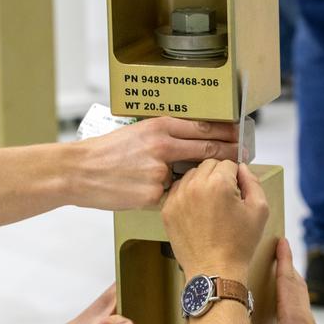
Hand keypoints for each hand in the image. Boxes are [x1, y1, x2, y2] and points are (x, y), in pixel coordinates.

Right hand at [72, 117, 238, 210]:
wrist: (79, 171)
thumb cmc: (105, 152)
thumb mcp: (137, 132)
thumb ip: (164, 135)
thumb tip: (191, 139)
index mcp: (159, 127)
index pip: (204, 127)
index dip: (226, 133)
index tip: (240, 135)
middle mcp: (163, 146)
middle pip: (208, 150)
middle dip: (230, 154)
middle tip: (244, 155)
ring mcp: (160, 172)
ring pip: (189, 177)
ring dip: (196, 181)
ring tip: (195, 184)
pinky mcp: (154, 194)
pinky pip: (171, 196)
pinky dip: (169, 196)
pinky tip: (154, 195)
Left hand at [163, 160, 267, 277]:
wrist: (215, 271)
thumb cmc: (238, 245)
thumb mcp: (259, 210)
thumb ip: (253, 182)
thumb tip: (242, 168)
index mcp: (219, 183)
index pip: (228, 163)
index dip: (236, 176)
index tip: (237, 191)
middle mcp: (195, 186)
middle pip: (208, 165)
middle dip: (218, 176)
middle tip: (225, 198)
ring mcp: (178, 198)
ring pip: (191, 175)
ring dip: (201, 183)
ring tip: (211, 205)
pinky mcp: (167, 210)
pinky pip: (177, 191)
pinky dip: (187, 195)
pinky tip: (197, 211)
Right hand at [256, 239, 323, 323]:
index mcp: (293, 315)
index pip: (287, 280)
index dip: (283, 259)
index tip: (280, 240)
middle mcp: (301, 315)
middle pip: (294, 282)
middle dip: (286, 264)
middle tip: (278, 248)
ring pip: (297, 294)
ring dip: (288, 279)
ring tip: (278, 270)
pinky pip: (296, 307)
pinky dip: (289, 296)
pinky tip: (281, 306)